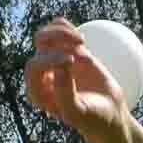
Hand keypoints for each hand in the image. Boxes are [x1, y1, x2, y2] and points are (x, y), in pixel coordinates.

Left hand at [24, 19, 126, 137]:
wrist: (108, 111)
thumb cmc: (91, 116)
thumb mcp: (78, 112)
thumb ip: (65, 93)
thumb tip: (60, 66)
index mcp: (37, 92)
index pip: (33, 67)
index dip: (50, 59)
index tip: (72, 60)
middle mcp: (41, 75)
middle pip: (39, 48)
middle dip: (58, 41)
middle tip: (81, 45)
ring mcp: (52, 61)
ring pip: (43, 35)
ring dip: (61, 31)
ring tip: (81, 41)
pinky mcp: (65, 51)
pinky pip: (56, 30)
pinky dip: (65, 27)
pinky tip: (81, 39)